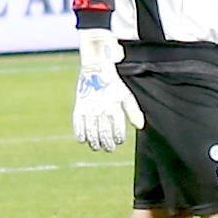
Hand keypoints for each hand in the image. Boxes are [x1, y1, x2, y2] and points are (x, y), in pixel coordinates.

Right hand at [70, 31, 142, 155]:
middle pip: (104, 135)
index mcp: (115, 108)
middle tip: (109, 148)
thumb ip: (133, 112)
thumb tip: (140, 126)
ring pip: (91, 134)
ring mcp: (89, 110)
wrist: (96, 69)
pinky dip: (81, 136)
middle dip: (108, 145)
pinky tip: (84, 140)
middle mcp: (102, 110)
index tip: (119, 141)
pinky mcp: (79, 108)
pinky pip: (78, 127)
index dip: (119, 139)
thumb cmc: (113, 85)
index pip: (118, 131)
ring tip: (97, 146)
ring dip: (95, 143)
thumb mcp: (126, 96)